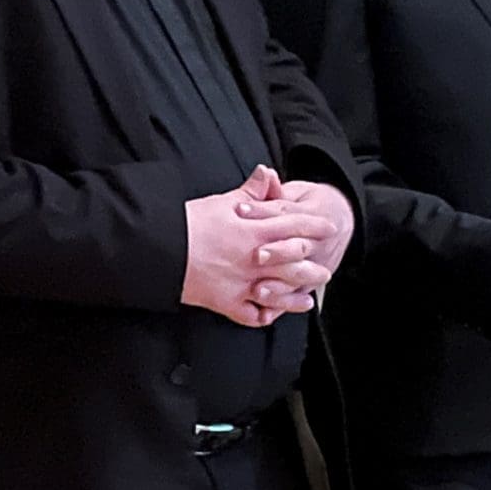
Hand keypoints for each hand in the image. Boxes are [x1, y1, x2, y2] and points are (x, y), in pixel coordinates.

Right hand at [182, 168, 345, 325]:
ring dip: (296, 296)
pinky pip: (251, 314)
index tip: (328, 228)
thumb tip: (267, 174)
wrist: (161, 249)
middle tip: (324, 268)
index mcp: (255, 230)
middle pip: (295, 263)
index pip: (296, 226)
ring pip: (280, 292)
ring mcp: (243, 283)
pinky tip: (271, 315)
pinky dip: (263, 315)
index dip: (315, 226)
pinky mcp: (227, 302)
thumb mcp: (221, 201)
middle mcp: (254, 259)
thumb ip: (250, 191)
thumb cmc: (188, 223)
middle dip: (313, 266)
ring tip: (308, 298)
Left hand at [238, 170, 355, 310]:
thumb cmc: (311, 206)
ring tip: (257, 288)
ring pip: (300, 276)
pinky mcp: (310, 283)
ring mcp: (316, 265)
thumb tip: (265, 175)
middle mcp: (317, 243)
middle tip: (256, 255)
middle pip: (297, 247)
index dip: (263, 211)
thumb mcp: (297, 193)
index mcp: (312, 215)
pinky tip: (265, 308)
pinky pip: (297, 297)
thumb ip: (277, 191)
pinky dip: (282, 303)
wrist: (341, 220)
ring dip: (279, 284)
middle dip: (277, 252)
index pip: (285, 212)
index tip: (239, 209)